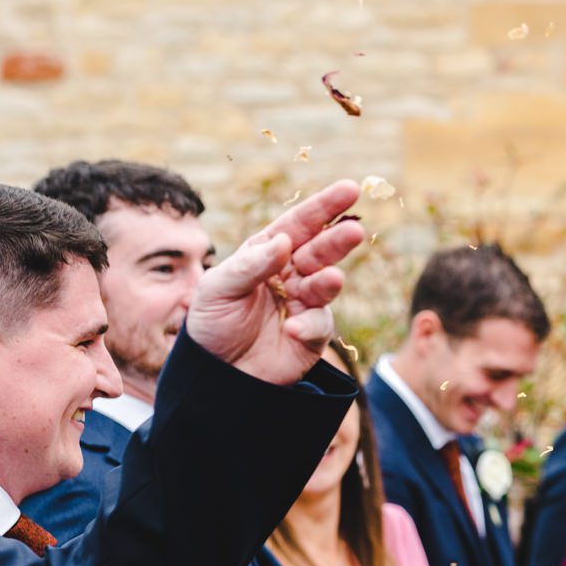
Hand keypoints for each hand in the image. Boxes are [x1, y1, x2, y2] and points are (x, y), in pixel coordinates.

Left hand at [184, 179, 364, 383]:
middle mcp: (291, 274)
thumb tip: (284, 241)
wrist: (215, 375)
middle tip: (354, 231)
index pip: (298, 225)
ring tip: (330, 280)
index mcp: (267, 253)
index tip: (350, 190)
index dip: (324, 207)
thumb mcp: (216, 288)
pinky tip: (290, 329)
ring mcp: (305, 304)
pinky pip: (319, 325)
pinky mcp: (312, 335)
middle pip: (321, 250)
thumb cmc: (211, 324)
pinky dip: (308, 325)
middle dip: (338, 240)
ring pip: (327, 284)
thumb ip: (250, 264)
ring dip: (330, 280)